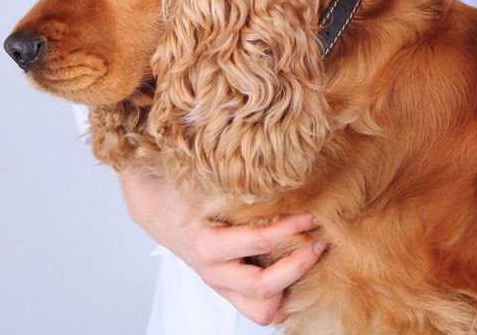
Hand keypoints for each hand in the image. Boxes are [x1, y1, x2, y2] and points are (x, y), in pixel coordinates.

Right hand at [119, 171, 326, 324]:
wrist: (157, 208)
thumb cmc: (185, 192)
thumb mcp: (207, 182)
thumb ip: (239, 182)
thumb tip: (281, 166)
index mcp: (207, 244)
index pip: (259, 241)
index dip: (291, 228)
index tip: (312, 214)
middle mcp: (215, 272)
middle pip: (263, 289)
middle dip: (299, 266)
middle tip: (319, 242)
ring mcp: (222, 285)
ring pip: (262, 311)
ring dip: (290, 290)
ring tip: (308, 261)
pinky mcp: (230, 290)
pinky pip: (259, 308)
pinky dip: (281, 298)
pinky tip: (296, 272)